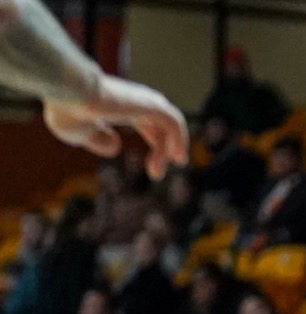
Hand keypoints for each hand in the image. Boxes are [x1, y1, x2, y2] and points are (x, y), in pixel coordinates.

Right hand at [43, 74, 188, 178]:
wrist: (69, 92)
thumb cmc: (66, 110)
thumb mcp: (78, 133)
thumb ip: (97, 140)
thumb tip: (116, 147)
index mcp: (118, 104)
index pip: (146, 121)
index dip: (157, 141)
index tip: (156, 165)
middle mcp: (134, 100)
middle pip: (160, 125)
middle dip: (165, 147)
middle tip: (164, 170)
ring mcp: (143, 100)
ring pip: (168, 124)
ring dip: (172, 147)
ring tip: (171, 167)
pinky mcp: (150, 104)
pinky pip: (173, 122)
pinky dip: (179, 138)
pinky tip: (177, 156)